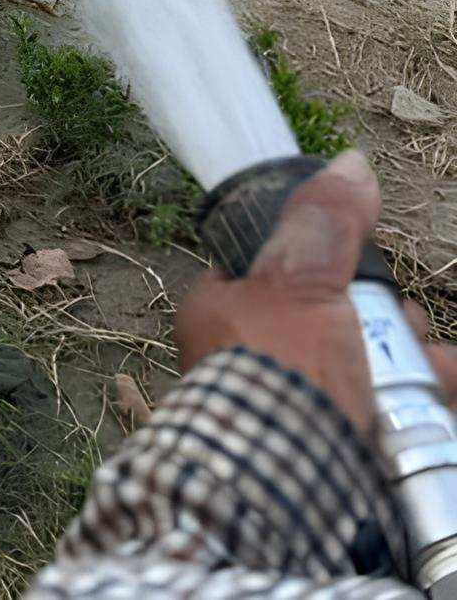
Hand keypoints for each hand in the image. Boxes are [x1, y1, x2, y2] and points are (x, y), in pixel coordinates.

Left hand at [176, 150, 456, 435]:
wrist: (289, 493)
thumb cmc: (280, 377)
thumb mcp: (301, 283)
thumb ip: (325, 225)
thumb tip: (350, 164)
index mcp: (223, 314)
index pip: (280, 273)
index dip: (330, 266)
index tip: (368, 273)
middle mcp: (252, 364)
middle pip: (335, 324)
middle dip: (385, 323)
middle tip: (406, 326)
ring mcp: (295, 413)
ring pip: (367, 373)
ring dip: (414, 369)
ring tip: (443, 368)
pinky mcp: (334, 457)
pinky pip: (386, 423)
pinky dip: (424, 412)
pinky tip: (449, 393)